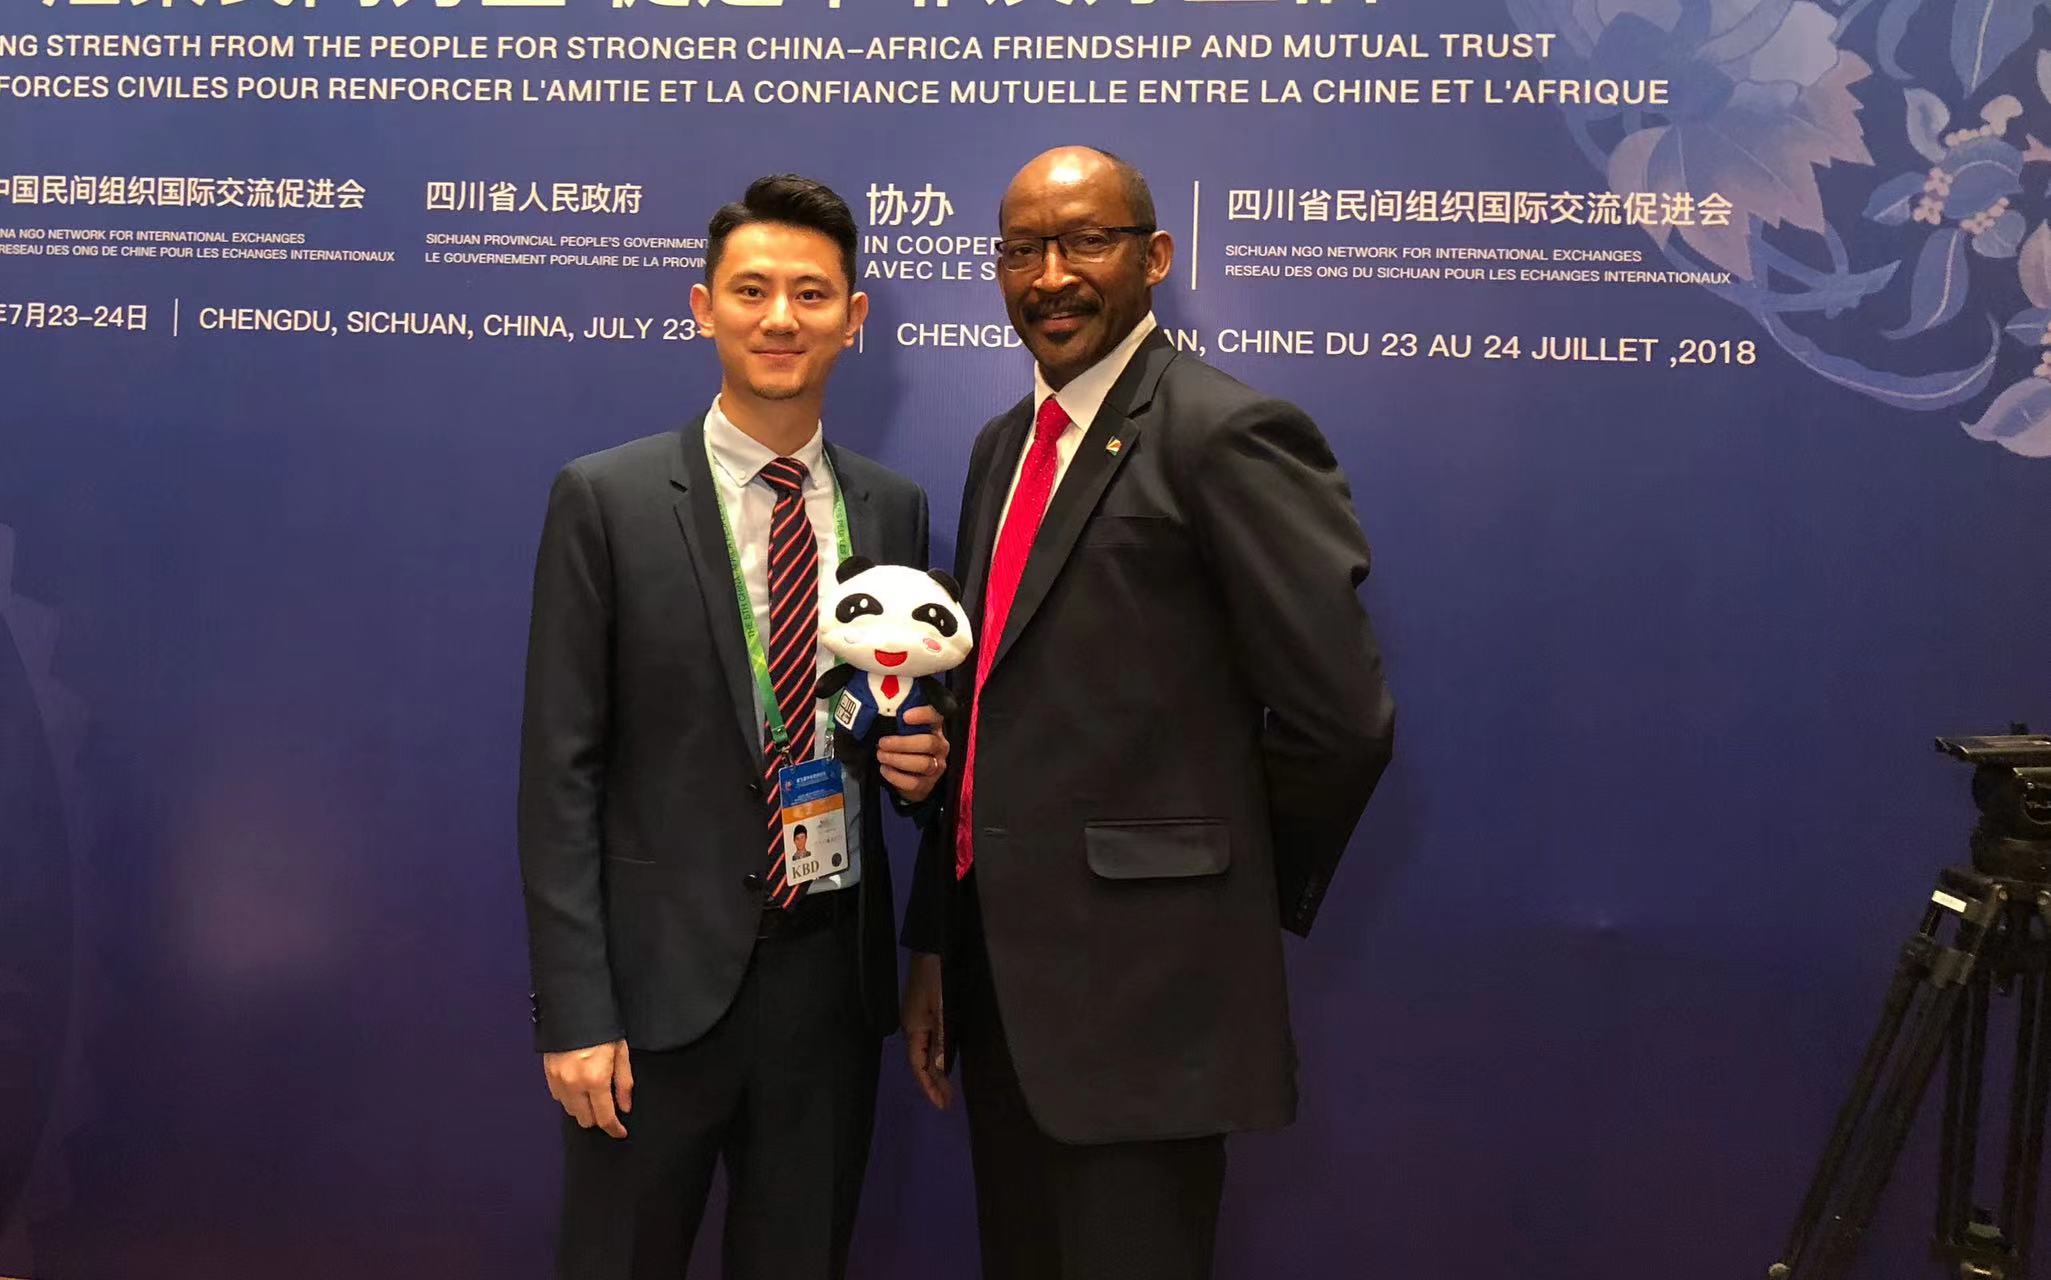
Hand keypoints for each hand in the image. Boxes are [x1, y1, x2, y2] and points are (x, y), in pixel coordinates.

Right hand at [543, 1038, 632, 1138]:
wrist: (573, 1008)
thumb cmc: (603, 1028)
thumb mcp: (621, 1052)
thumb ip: (624, 1083)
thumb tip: (625, 1107)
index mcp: (595, 1080)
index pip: (604, 1117)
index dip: (614, 1129)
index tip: (620, 1132)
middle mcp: (574, 1085)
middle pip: (585, 1120)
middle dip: (599, 1118)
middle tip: (608, 1108)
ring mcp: (558, 1081)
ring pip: (570, 1111)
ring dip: (583, 1109)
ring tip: (593, 1095)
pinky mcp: (548, 1075)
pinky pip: (559, 1098)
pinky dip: (570, 1098)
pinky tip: (579, 1087)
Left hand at [879, 705, 949, 804]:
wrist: (914, 778)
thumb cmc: (907, 749)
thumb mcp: (907, 733)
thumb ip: (901, 725)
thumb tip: (881, 717)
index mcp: (935, 729)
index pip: (935, 717)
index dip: (923, 715)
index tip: (905, 716)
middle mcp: (940, 747)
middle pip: (929, 743)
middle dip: (902, 743)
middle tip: (883, 743)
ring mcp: (937, 767)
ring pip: (923, 763)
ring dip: (898, 759)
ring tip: (881, 756)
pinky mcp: (928, 785)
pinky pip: (913, 782)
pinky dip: (895, 776)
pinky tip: (884, 769)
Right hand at [902, 952, 950, 1109]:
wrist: (933, 945)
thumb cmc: (937, 975)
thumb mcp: (942, 1007)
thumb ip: (941, 1038)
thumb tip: (938, 1069)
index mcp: (913, 1028)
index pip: (918, 1065)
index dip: (929, 1086)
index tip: (941, 1105)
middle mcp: (912, 1026)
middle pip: (920, 1062)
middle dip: (932, 1083)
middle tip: (947, 1103)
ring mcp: (918, 1018)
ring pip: (925, 1052)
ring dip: (935, 1071)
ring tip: (946, 1090)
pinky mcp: (925, 1010)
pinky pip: (930, 1041)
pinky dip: (936, 1056)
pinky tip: (943, 1062)